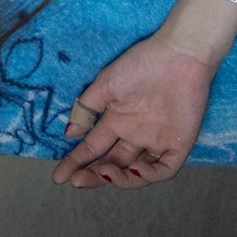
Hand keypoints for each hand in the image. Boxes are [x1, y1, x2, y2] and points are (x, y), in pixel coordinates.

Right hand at [52, 32, 216, 189]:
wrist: (177, 55)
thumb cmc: (140, 64)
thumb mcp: (106, 84)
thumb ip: (87, 108)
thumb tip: (70, 133)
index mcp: (117, 120)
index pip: (93, 147)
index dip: (76, 162)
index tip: (58, 176)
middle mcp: (134, 134)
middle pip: (112, 163)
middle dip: (93, 175)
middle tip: (78, 181)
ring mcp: (155, 141)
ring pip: (136, 172)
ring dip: (119, 178)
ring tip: (105, 171)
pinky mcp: (178, 144)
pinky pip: (164, 168)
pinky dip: (149, 174)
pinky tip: (135, 168)